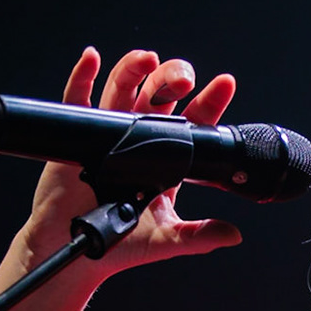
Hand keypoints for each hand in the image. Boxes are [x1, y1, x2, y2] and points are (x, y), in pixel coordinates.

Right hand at [0, 47, 240, 310]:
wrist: (76, 252)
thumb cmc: (120, 245)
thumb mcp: (164, 241)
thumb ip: (198, 237)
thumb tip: (234, 235)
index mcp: (166, 160)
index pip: (193, 122)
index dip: (209, 101)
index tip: (224, 84)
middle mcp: (140, 139)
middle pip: (159, 95)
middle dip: (172, 78)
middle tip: (182, 79)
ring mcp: (110, 133)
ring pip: (124, 89)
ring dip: (135, 69)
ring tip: (147, 59)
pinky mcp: (78, 136)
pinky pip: (79, 100)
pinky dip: (83, 76)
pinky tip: (92, 58)